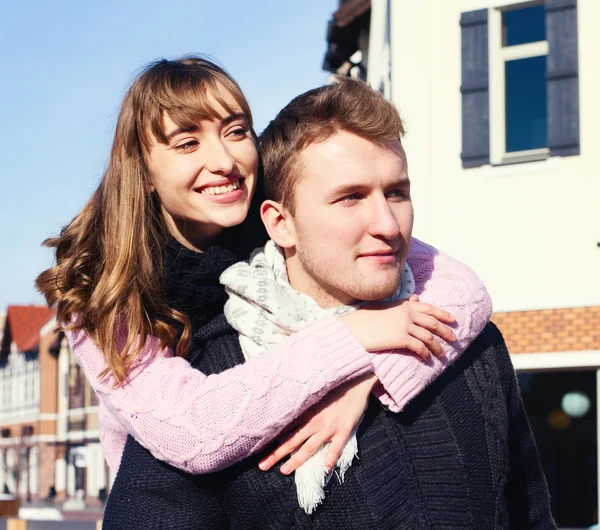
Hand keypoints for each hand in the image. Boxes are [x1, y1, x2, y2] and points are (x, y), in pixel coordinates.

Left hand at [258, 373, 376, 474]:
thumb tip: (289, 413)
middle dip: (276, 455)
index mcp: (306, 413)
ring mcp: (329, 428)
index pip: (285, 430)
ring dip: (296, 460)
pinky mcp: (344, 431)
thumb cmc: (335, 387)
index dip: (272, 440)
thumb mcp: (316, 394)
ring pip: (309, 448)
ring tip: (284, 471)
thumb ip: (304, 405)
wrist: (355, 382)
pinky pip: (336, 448)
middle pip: (292, 441)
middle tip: (262, 466)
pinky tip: (325, 469)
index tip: (259, 449)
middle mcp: (314, 422)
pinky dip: (330, 459)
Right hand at [341, 295, 455, 359]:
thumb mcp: (385, 307)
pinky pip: (419, 347)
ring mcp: (404, 325)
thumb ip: (402, 304)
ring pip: (428, 336)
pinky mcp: (400, 338)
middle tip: (454, 338)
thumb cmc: (366, 318)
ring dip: (437, 346)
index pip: (428, 308)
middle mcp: (406, 313)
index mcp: (403, 305)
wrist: (353, 328)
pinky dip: (425, 353)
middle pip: (433, 322)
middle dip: (445, 331)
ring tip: (442, 354)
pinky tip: (427, 359)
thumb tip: (415, 298)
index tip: (452, 319)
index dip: (442, 314)